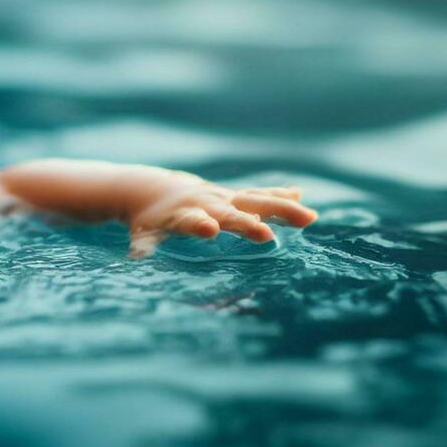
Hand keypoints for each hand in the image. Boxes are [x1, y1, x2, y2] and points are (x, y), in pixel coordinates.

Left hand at [126, 176, 316, 258]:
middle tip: (267, 235)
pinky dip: (279, 195)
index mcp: (184, 215)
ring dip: (281, 208)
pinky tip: (300, 195)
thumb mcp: (142, 233)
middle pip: (231, 214)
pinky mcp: (234, 196)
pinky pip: (260, 195)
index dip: (200, 225)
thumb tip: (137, 257)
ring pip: (256, 201)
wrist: (154, 190)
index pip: (192, 221)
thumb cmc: (149, 219)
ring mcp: (224, 198)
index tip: (210, 230)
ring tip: (308, 217)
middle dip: (249, 223)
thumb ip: (144, 245)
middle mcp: (208, 204)